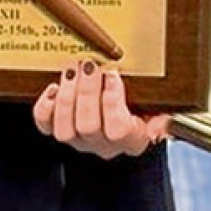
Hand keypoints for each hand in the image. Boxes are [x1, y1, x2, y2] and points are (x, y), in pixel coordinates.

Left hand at [33, 59, 170, 159]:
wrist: (126, 110)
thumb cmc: (145, 105)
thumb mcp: (162, 107)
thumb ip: (166, 116)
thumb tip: (160, 129)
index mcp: (132, 139)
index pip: (118, 130)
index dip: (112, 101)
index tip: (113, 75)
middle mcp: (104, 145)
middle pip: (88, 127)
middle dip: (86, 91)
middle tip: (89, 64)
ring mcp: (79, 140)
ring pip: (65, 131)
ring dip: (67, 96)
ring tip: (73, 70)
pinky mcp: (59, 130)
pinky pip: (45, 127)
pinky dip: (45, 107)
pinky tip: (54, 87)